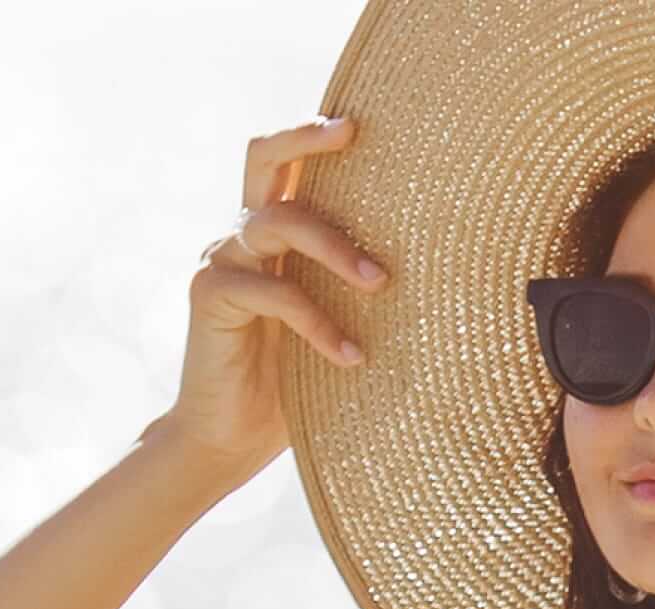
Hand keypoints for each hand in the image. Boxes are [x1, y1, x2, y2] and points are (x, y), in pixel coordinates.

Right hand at [159, 114, 390, 480]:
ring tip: (380, 282)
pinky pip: (275, 292)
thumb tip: (444, 273)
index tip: (362, 122)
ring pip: (279, 221)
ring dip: (336, 248)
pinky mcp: (210, 295)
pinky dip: (319, 324)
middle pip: (262, 156)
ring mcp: (222, 260)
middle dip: (306, 136)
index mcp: (272, 233)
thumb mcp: (337, 326)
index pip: (286, 164)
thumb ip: (357, 290)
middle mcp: (242, 235)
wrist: (229, 439)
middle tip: (351, 132)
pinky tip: (352, 357)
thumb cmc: (292, 385)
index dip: (314, 134)